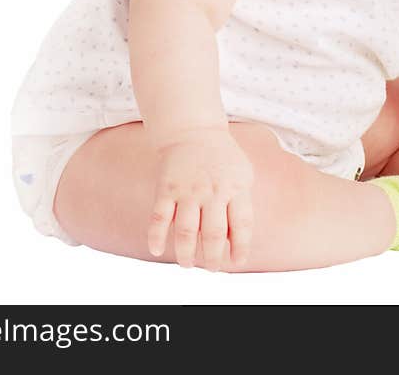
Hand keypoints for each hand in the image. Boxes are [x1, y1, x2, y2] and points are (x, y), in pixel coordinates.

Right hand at [147, 126, 254, 270]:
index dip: (241, 247)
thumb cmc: (223, 159)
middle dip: (213, 257)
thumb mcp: (242, 175)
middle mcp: (212, 191)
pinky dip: (156, 236)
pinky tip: (157, 250)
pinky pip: (159, 217)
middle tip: (213, 268)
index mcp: (235, 187)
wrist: (194, 131)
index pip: (242, 224)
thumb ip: (242, 205)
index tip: (236, 261)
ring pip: (185, 230)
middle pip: (213, 233)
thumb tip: (237, 241)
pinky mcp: (167, 189)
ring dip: (186, 253)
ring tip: (188, 264)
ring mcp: (188, 190)